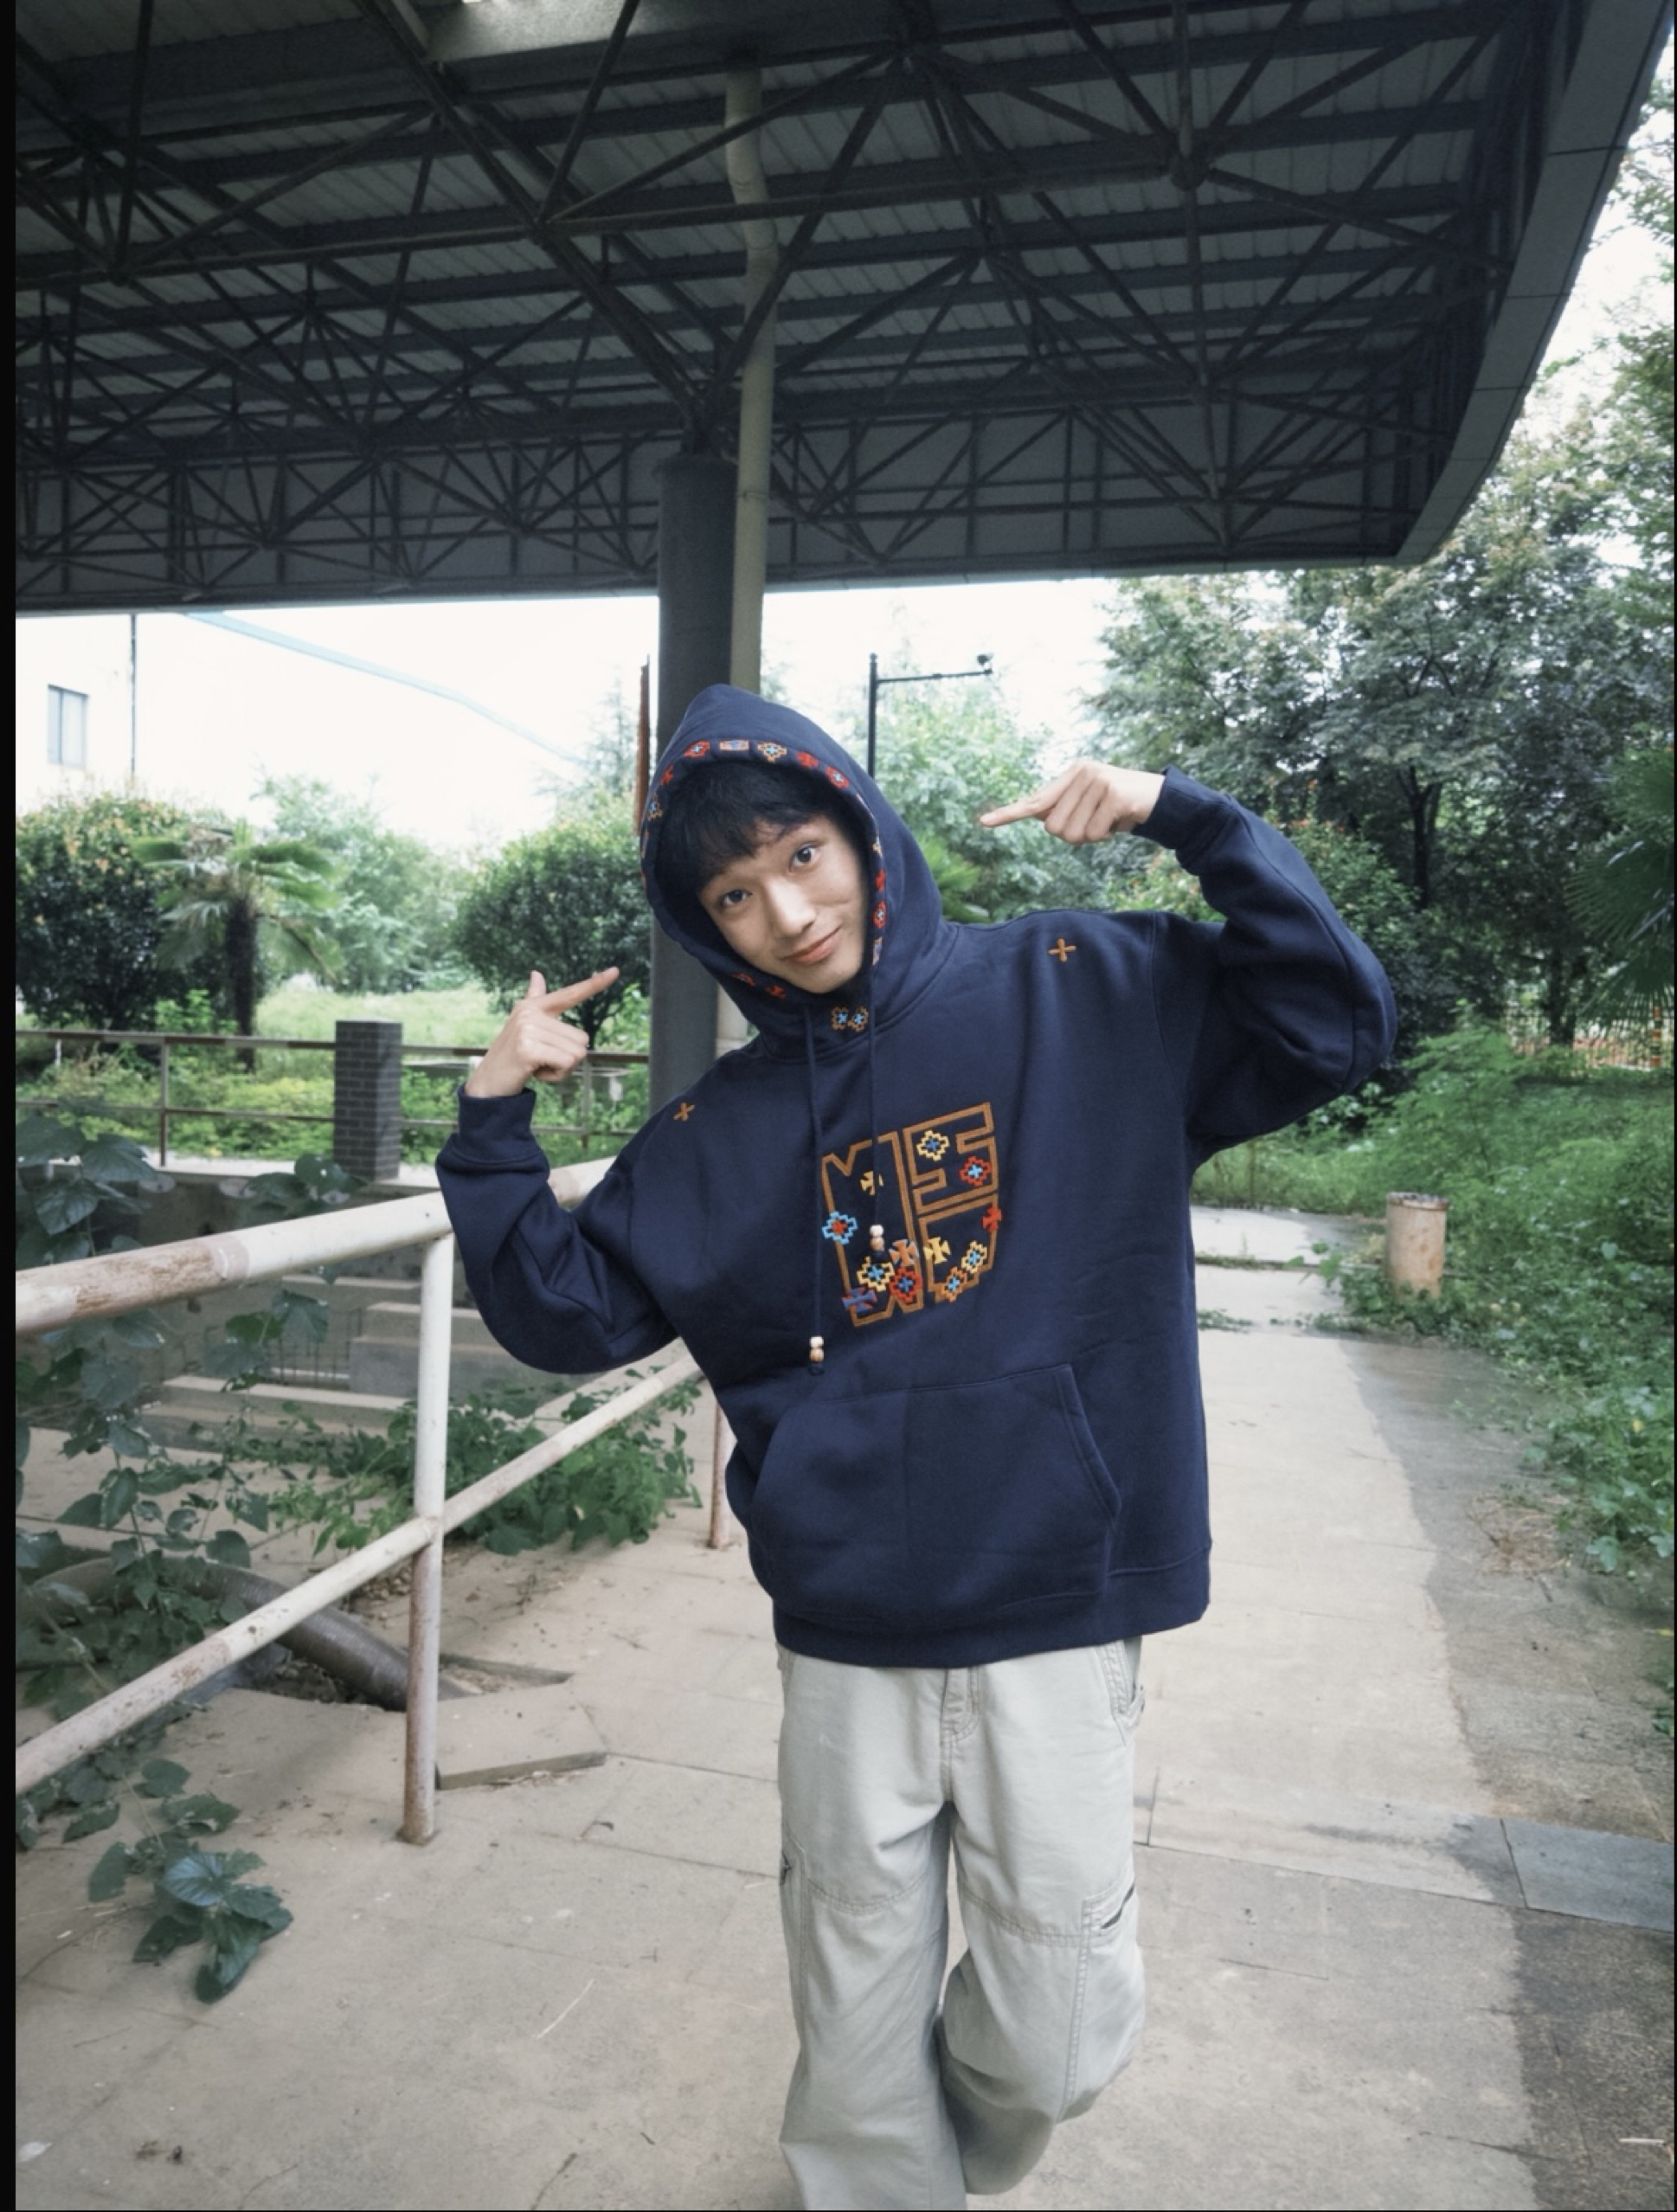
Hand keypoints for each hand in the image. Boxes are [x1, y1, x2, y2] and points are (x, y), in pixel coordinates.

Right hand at [463, 968, 619, 1097]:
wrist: (488, 1083)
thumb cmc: (512, 1055)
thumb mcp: (524, 1025)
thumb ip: (534, 999)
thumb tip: (536, 973)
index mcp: (533, 1006)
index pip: (570, 993)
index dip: (595, 984)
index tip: (616, 971)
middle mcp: (530, 1012)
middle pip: (582, 1039)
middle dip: (568, 1057)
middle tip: (542, 1060)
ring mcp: (528, 1029)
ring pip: (576, 1053)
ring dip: (562, 1068)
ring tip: (538, 1066)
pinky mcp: (528, 1048)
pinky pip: (566, 1063)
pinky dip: (557, 1075)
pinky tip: (536, 1073)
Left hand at [977, 762, 1163, 844]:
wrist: (1162, 800)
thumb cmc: (1120, 807)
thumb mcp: (1090, 805)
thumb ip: (1064, 809)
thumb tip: (1040, 819)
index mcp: (1071, 775)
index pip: (1035, 799)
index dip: (1009, 813)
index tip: (984, 822)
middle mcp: (1081, 773)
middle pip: (1053, 828)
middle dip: (1074, 835)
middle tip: (1095, 824)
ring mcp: (1097, 781)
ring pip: (1072, 834)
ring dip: (1091, 837)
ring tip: (1108, 822)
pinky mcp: (1113, 794)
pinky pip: (1093, 834)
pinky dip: (1106, 837)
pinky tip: (1119, 823)